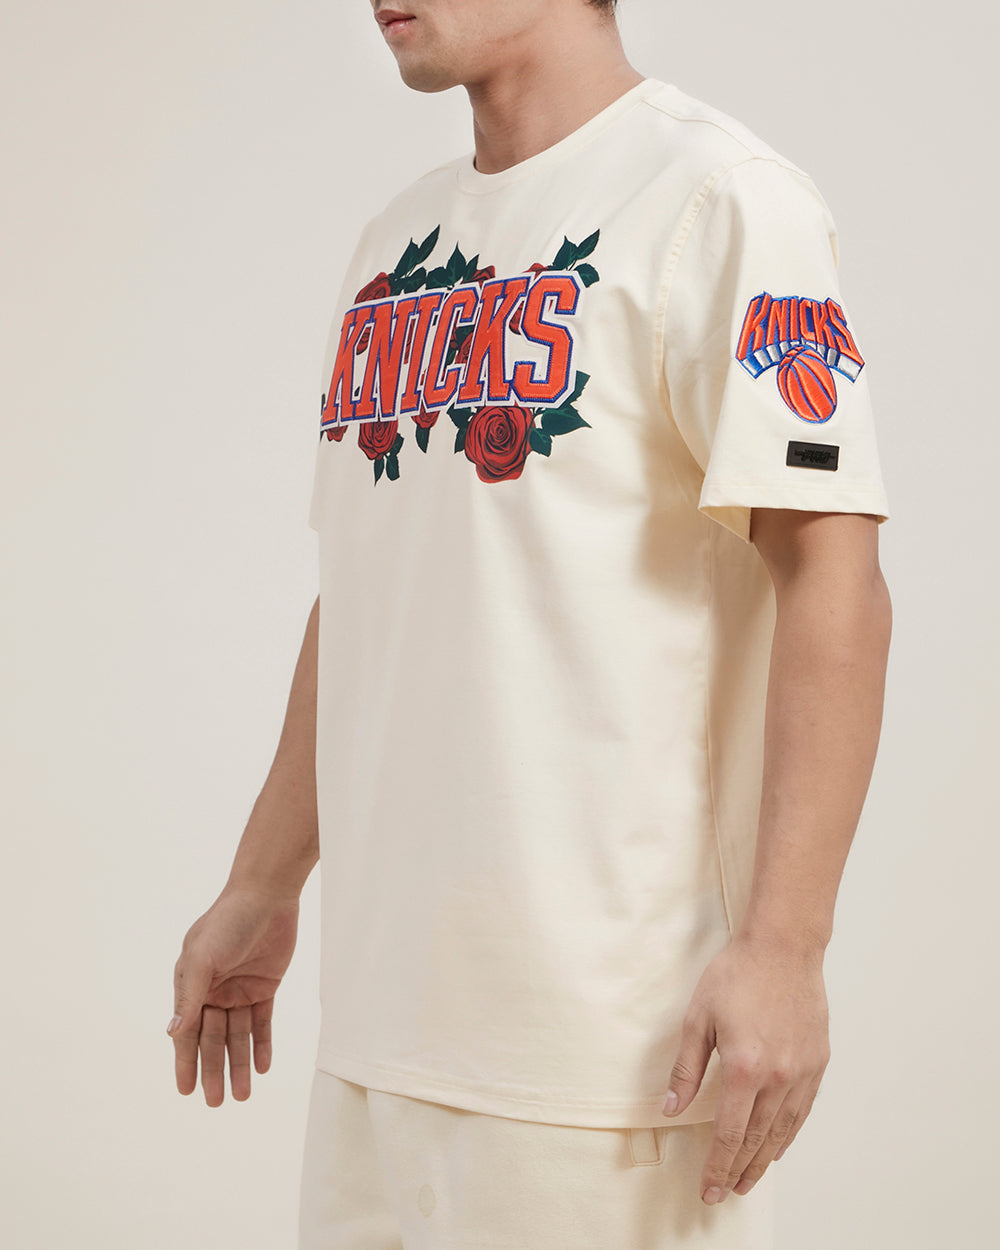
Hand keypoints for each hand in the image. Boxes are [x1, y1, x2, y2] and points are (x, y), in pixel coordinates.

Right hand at [168, 886, 299, 1105]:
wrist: (266, 896)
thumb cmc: (227, 922)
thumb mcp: (203, 957)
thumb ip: (190, 995)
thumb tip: (172, 1032)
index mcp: (191, 985)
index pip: (187, 1032)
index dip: (186, 1062)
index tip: (186, 1091)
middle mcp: (214, 991)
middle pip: (213, 1040)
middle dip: (214, 1071)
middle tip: (217, 1103)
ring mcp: (240, 990)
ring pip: (238, 1036)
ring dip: (240, 1064)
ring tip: (243, 1095)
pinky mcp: (265, 986)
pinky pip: (262, 1022)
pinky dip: (262, 1044)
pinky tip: (264, 1066)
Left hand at [661, 931, 830, 1202]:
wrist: (783, 947)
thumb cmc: (738, 974)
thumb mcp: (698, 1018)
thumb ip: (686, 1069)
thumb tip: (670, 1107)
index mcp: (744, 1068)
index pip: (728, 1133)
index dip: (717, 1166)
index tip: (709, 1189)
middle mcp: (777, 1077)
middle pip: (756, 1139)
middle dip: (738, 1170)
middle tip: (726, 1193)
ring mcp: (801, 1072)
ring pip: (782, 1130)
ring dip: (764, 1159)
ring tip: (750, 1179)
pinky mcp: (817, 1062)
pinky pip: (802, 1110)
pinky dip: (788, 1133)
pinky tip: (777, 1144)